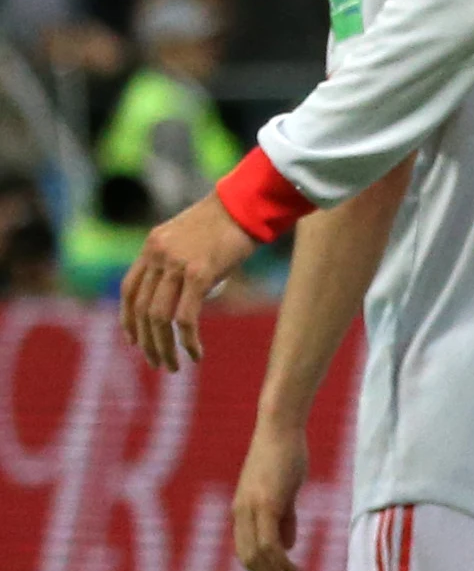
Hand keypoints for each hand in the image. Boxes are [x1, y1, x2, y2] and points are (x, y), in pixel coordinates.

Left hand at [120, 196, 255, 372]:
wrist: (248, 204)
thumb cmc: (230, 220)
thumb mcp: (192, 237)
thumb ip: (180, 260)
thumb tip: (184, 289)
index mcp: (152, 245)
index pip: (128, 289)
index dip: (127, 319)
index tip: (133, 341)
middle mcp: (158, 255)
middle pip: (142, 308)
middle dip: (147, 342)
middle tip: (157, 363)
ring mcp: (176, 264)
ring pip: (158, 317)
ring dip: (163, 347)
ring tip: (173, 366)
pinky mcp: (199, 273)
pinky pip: (185, 316)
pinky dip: (188, 340)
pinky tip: (196, 353)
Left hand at [232, 416, 308, 570]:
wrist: (280, 428)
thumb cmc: (285, 454)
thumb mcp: (284, 490)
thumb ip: (284, 518)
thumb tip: (288, 545)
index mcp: (243, 511)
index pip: (247, 552)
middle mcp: (241, 513)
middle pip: (249, 560)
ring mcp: (252, 509)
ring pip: (257, 557)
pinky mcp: (267, 503)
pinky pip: (269, 543)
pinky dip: (281, 561)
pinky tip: (295, 568)